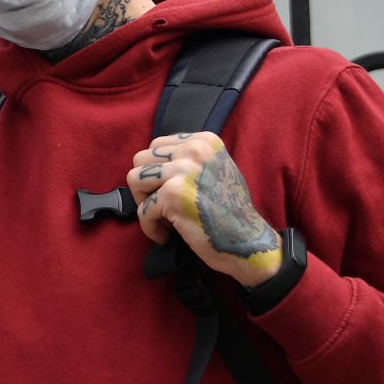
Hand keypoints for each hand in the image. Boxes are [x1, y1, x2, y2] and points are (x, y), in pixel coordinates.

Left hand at [127, 132, 282, 288]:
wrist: (248, 241)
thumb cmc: (230, 211)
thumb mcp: (215, 169)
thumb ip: (188, 159)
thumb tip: (151, 162)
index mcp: (204, 141)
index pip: (157, 145)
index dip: (156, 171)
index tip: (166, 191)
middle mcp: (194, 150)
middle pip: (141, 159)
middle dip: (145, 186)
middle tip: (160, 206)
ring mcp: (183, 170)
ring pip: (134, 179)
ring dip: (144, 203)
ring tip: (162, 218)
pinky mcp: (173, 195)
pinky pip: (143, 210)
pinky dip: (150, 227)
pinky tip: (166, 236)